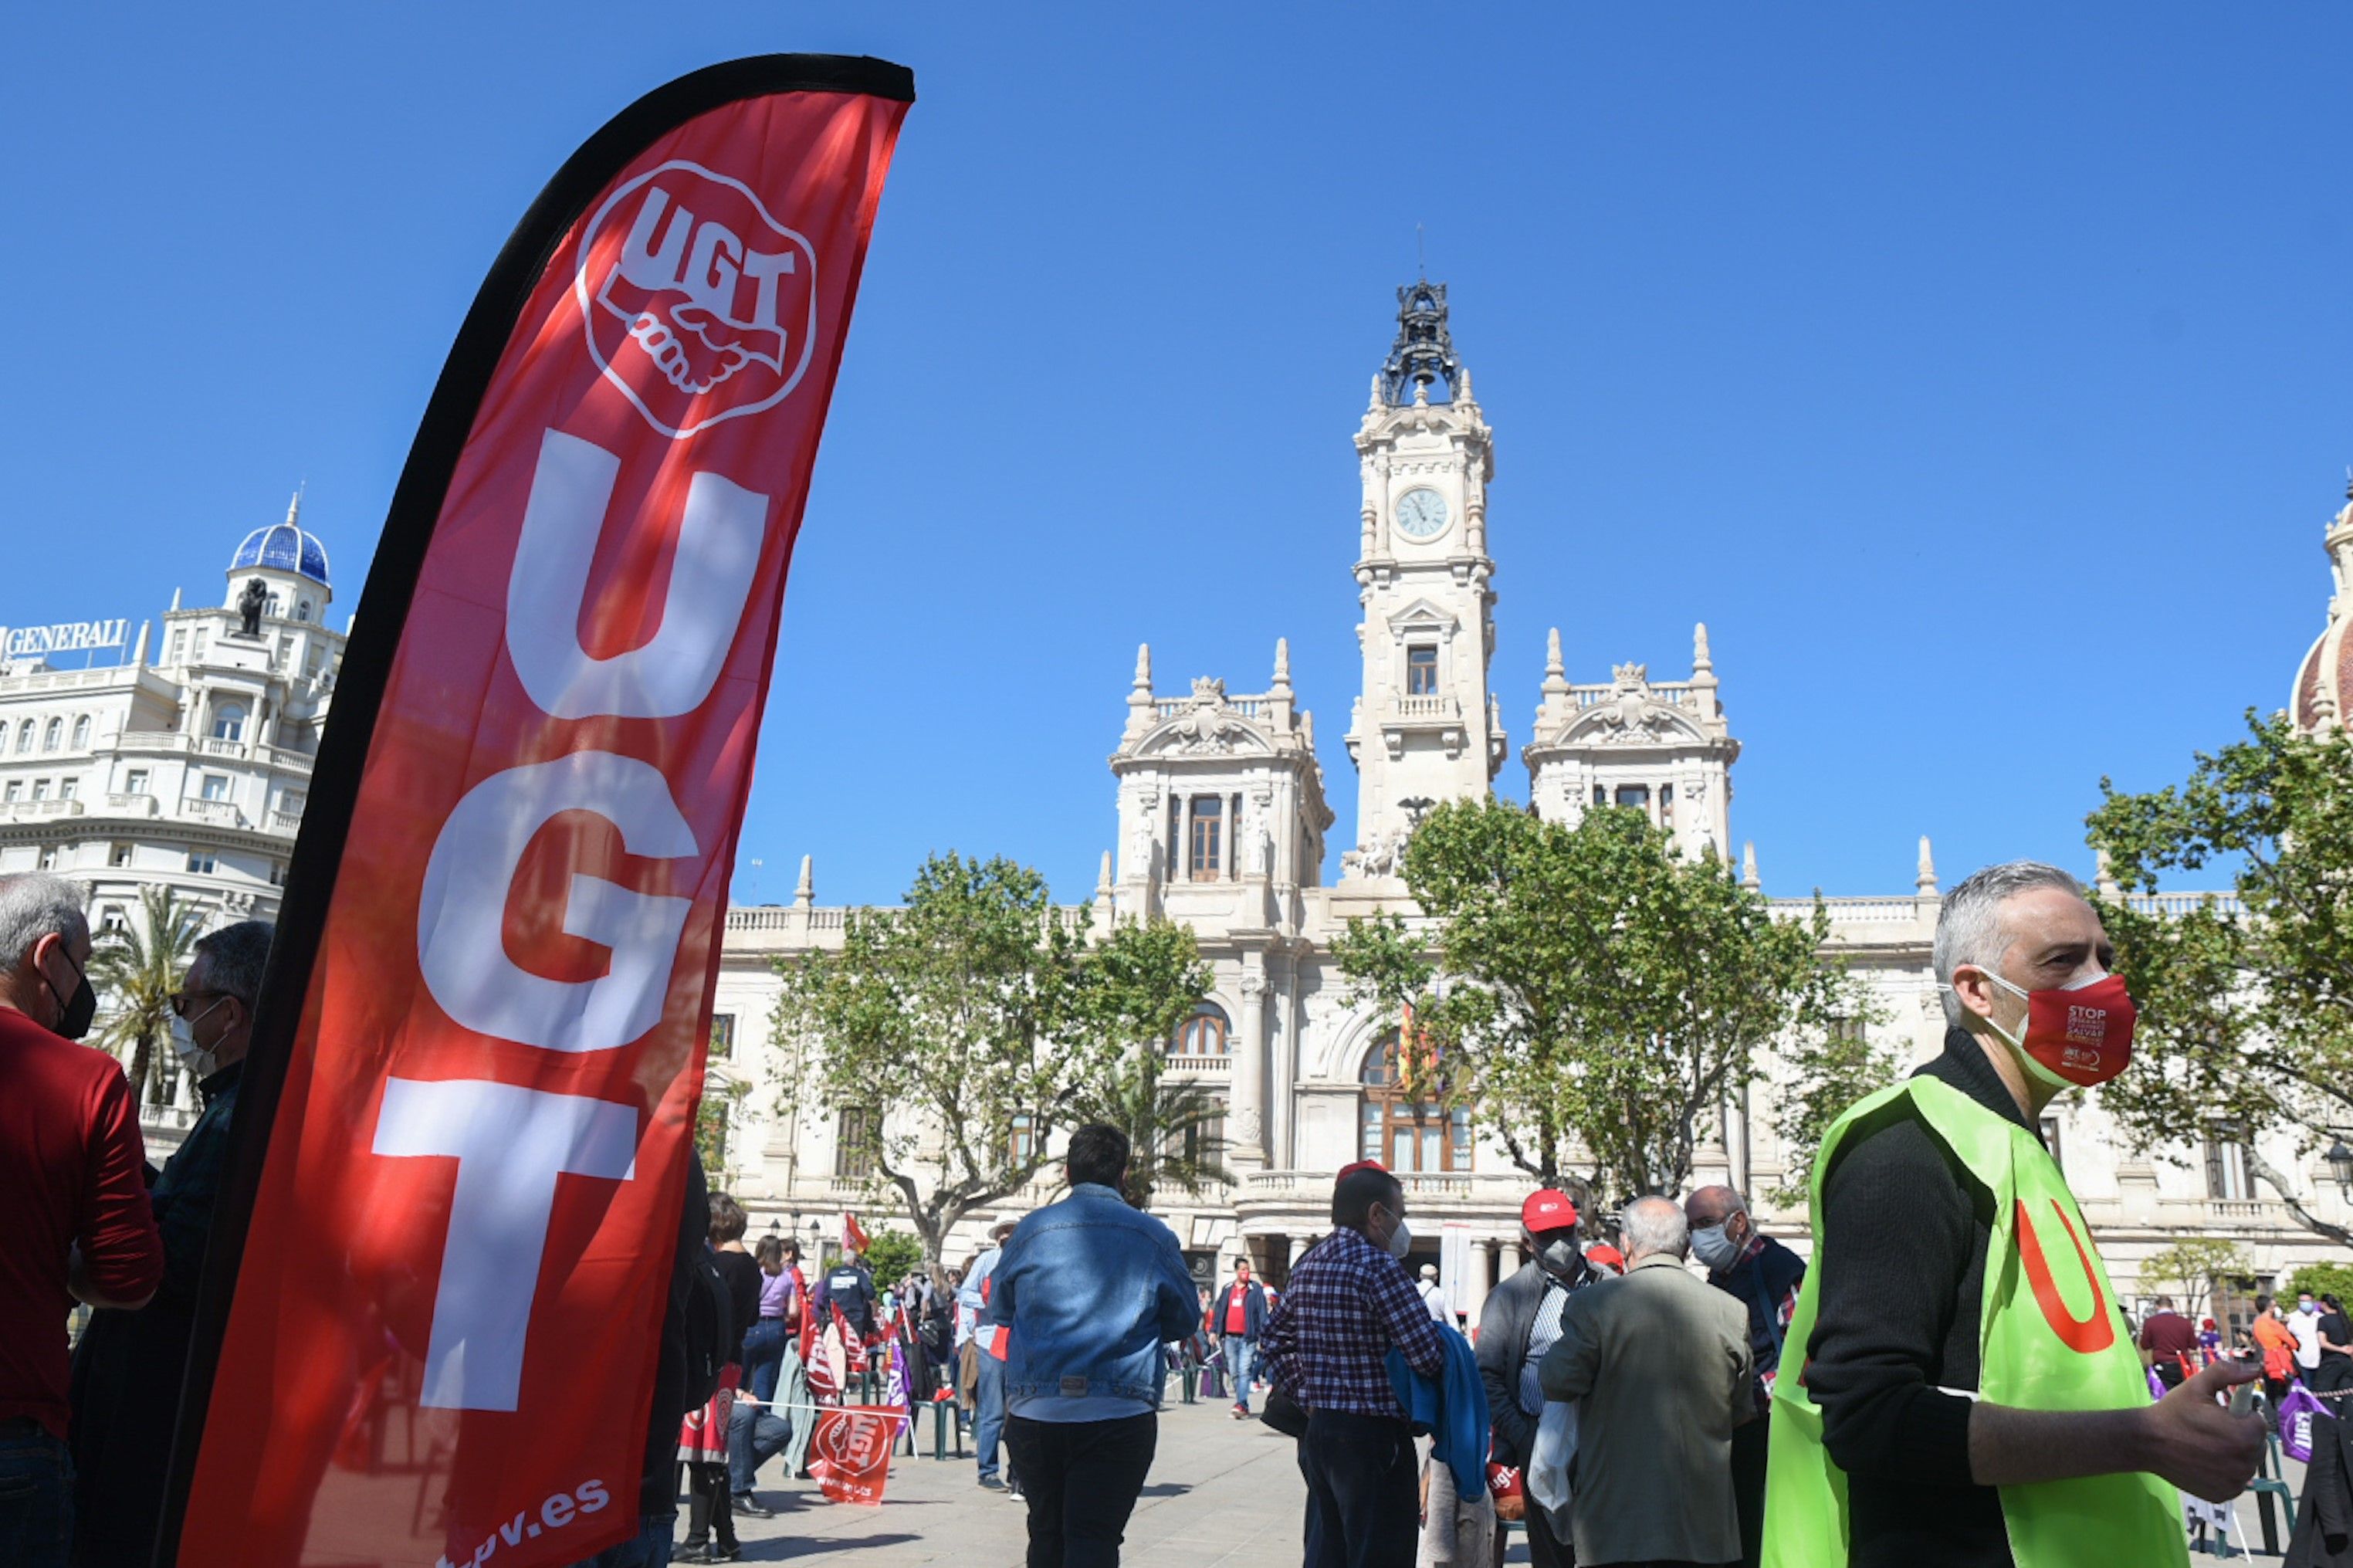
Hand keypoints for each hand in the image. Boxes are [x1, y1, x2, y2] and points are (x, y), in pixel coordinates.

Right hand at [2140, 1358, 2264, 1502]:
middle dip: (2239, 1435)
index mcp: (2244, 1435)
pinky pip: (2236, 1480)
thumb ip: (2227, 1373)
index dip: (2239, 1416)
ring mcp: (2236, 1481)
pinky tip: (2206, 1461)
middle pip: (2256, 1444)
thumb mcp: (2197, 1386)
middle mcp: (2245, 1462)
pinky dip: (2226, 1472)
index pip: (2258, 1423)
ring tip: (2207, 1445)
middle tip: (2213, 1429)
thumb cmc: (2173, 1413)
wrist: (2147, 1442)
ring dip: (2234, 1454)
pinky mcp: (2225, 1494)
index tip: (2220, 1415)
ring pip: (2246, 1463)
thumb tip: (2255, 1369)